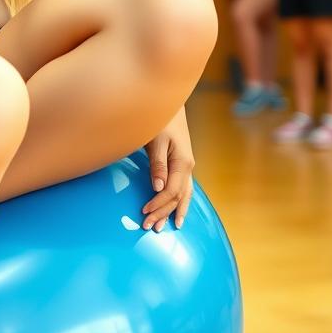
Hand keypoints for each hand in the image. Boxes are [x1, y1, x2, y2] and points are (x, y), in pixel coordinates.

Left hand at [142, 107, 194, 230]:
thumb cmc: (160, 121)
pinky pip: (183, 188)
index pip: (171, 192)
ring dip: (173, 212)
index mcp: (183, 163)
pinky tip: (177, 211)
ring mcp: (186, 166)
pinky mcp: (181, 164)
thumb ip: (157, 164)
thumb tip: (158, 187)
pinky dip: (180, 202)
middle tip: (148, 228)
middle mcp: (187, 167)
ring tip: (166, 228)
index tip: (143, 212)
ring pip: (184, 195)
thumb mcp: (156, 141)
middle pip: (178, 197)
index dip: (158, 204)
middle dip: (163, 213)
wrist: (168, 104)